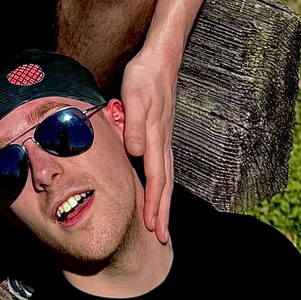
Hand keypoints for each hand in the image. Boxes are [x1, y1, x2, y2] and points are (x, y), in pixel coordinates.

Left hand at [119, 50, 176, 243]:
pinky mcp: (162, 134)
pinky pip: (164, 166)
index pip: (156, 178)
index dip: (154, 204)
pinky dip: (163, 185)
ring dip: (164, 201)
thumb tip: (136, 152)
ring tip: (161, 223)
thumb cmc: (143, 78)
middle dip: (162, 212)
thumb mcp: (134, 98)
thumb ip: (135, 125)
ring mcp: (164, 139)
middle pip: (165, 184)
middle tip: (161, 239)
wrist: (159, 60)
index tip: (153, 227)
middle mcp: (163, 142)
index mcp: (155, 138)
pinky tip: (158, 191)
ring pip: (167, 177)